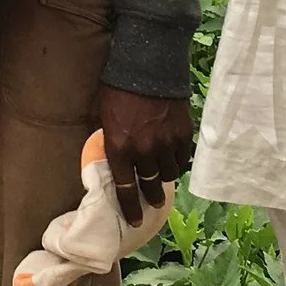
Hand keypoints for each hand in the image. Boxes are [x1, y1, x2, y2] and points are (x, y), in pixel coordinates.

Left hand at [98, 87, 192, 226]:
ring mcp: (166, 143)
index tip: (133, 221)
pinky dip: (178, 161)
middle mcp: (144, 151)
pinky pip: (183, 158)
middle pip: (150, 186)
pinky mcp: (183, 133)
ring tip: (162, 176)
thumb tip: (109, 153)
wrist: (147, 64)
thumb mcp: (102, 114)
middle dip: (150, 198)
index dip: (129, 209)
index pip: (124, 189)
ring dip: (165, 177)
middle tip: (151, 202)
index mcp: (119, 148)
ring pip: (169, 173)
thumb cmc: (118, 87)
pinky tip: (174, 159)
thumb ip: (108, 138)